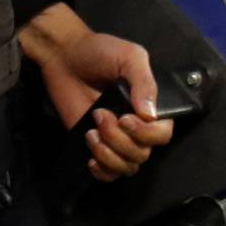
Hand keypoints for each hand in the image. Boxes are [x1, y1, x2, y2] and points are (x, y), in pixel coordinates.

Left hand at [21, 3, 174, 182]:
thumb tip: (150, 114)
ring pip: (127, 167)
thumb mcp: (129, 56)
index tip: (125, 118)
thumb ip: (144, 82)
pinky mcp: (95, 146)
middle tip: (100, 115)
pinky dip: (103, 172)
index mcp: (149, 107)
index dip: (147, 133)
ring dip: (109, 154)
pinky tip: (91, 159)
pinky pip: (108, 174)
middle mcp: (136, 127)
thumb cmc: (98, 52)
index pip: (162, 134)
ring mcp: (116, 139)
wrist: (64, 55)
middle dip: (120, 140)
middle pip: (142, 154)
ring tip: (91, 132)